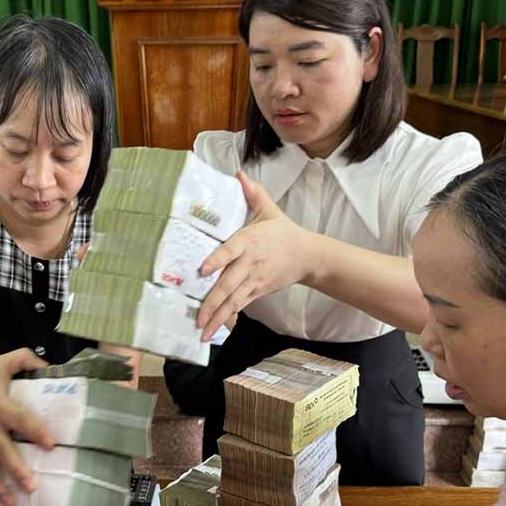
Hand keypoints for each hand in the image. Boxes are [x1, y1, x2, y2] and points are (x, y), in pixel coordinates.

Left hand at [197, 170, 314, 340]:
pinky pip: (241, 305)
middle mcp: (250, 262)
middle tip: (197, 316)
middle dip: (212, 302)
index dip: (218, 260)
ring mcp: (255, 279)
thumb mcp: (268, 210)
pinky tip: (217, 329)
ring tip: (202, 331)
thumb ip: (252, 193)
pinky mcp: (259, 290)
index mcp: (250, 240)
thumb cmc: (282, 232)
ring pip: (233, 300)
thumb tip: (239, 174)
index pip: (231, 250)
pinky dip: (230, 317)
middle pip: (229, 283)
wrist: (307, 255)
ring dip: (217, 317)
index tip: (203, 269)